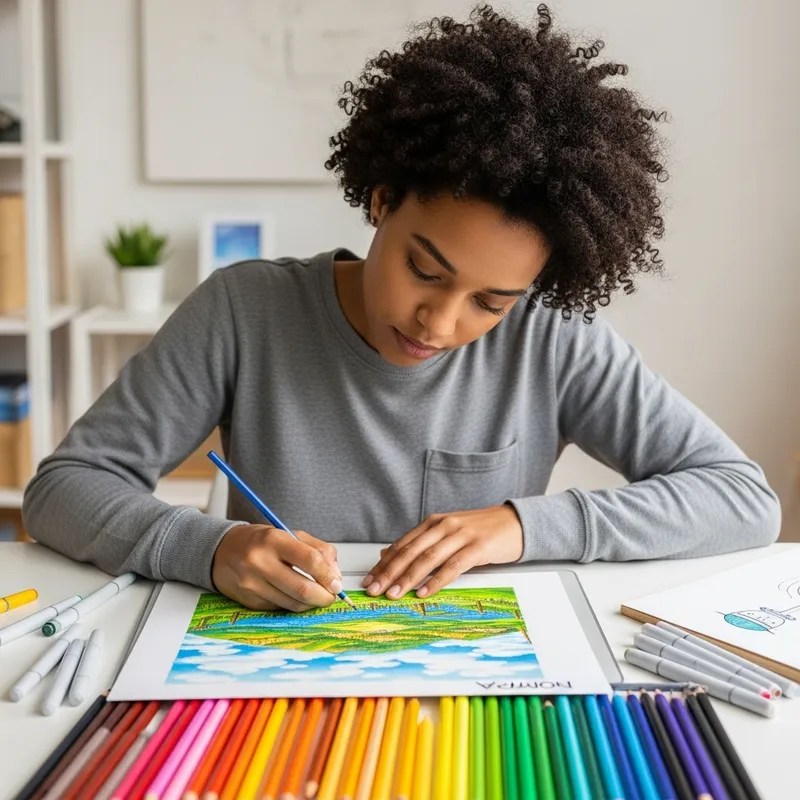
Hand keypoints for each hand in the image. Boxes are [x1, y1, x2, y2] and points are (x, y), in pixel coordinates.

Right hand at [212, 524, 342, 611]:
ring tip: (316, 596)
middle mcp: (260, 562)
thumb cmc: (261, 541)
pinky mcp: (249, 601)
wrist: (222, 551)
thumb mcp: (290, 534)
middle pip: (302, 588)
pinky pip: (281, 608)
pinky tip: (294, 595)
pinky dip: (293, 605)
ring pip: (293, 603)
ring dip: (311, 603)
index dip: (328, 575)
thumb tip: (335, 576)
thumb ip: (318, 550)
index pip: (310, 560)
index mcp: (274, 540)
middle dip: (324, 597)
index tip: (337, 584)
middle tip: (331, 596)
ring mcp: (253, 584)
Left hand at [362, 505, 523, 599]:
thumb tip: (387, 554)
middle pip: (410, 551)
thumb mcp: (448, 533)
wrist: (515, 523)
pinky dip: (436, 580)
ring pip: (428, 558)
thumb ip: (421, 543)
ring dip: (408, 578)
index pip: (402, 545)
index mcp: (434, 522)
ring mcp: (461, 535)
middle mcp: (444, 526)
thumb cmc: (480, 531)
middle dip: (389, 572)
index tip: (369, 580)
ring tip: (394, 594)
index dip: (383, 563)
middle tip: (374, 590)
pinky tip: (424, 591)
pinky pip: (452, 566)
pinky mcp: (478, 547)